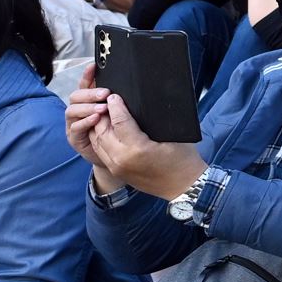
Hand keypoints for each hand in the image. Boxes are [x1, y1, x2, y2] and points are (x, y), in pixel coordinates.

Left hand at [76, 90, 206, 199]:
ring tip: (104, 114)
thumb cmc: (183, 160)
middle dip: (102, 114)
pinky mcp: (116, 171)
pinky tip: (105, 129)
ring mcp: (116, 167)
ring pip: (97, 141)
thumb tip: (138, 106)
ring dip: (98, 126)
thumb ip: (151, 121)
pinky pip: (100, 151)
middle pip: (102, 130)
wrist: (184, 187)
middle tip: (106, 102)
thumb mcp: (172, 136)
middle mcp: (121, 159)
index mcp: (137, 149)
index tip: (114, 95)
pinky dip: (100, 138)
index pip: (119, 121)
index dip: (115, 105)